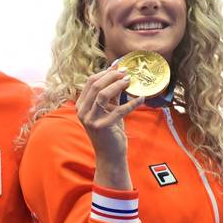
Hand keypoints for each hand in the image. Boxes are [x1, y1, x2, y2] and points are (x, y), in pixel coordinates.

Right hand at [76, 68, 142, 189]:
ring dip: (118, 85)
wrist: (110, 155)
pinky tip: (141, 99)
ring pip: (103, 94)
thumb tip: (120, 74)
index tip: (119, 66)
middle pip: (95, 85)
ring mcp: (91, 120)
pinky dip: (132, 103)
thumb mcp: (109, 110)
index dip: (106, 72)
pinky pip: (119, 110)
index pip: (90, 82)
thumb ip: (112, 94)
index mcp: (81, 105)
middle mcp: (83, 112)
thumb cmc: (110, 131)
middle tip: (127, 72)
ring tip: (130, 81)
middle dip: (112, 75)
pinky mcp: (103, 127)